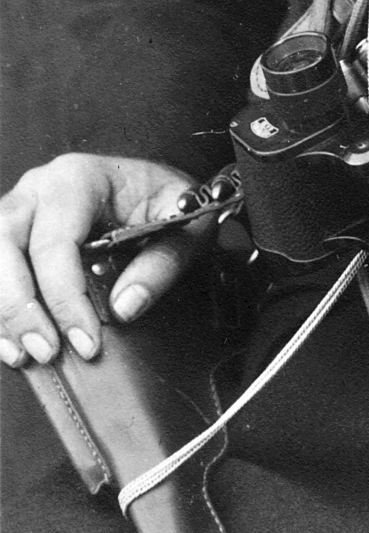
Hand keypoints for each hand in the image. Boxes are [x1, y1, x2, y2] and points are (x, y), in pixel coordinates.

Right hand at [0, 153, 212, 367]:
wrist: (148, 185)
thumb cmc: (161, 199)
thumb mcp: (185, 221)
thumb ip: (163, 261)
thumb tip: (125, 305)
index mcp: (78, 178)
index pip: (56, 242)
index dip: (66, 297)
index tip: (86, 341)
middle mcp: (38, 188)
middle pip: (4, 245)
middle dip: (20, 307)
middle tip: (47, 351)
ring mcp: (17, 209)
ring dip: (1, 311)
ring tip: (25, 354)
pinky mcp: (8, 236)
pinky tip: (9, 344)